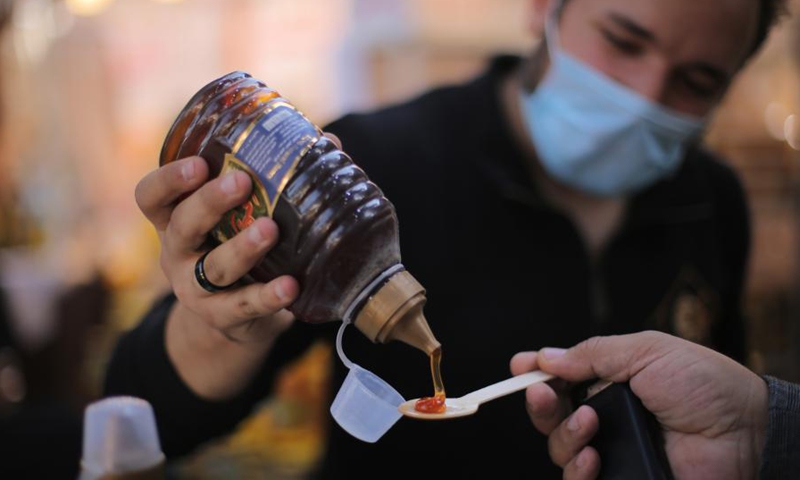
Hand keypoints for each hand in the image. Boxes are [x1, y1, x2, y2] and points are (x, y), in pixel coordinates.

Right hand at [135, 156, 298, 398]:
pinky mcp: (221, 316)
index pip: (151, 196)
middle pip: (183, 224)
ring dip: (242, 248)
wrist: (235, 319)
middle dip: (209, 202)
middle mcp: (177, 252)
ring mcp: (195, 288)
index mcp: (175, 219)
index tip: (199, 163)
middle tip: (241, 182)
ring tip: (270, 230)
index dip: (168, 179)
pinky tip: (290, 286)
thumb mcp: (242, 217)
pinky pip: (244, 305)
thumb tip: (328, 140)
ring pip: (214, 267)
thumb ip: (273, 179)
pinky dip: (268, 296)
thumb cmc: (238, 247)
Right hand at [510, 331, 767, 479]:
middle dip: (540, 404)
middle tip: (542, 393)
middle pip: (552, 415)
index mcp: (611, 380)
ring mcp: (614, 449)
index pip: (562, 378)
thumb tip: (545, 357)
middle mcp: (607, 415)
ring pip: (560, 449)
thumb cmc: (703, 384)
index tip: (518, 368)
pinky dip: (577, 470)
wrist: (745, 431)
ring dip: (564, 435)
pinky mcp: (621, 477)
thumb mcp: (646, 351)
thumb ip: (593, 354)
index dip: (536, 374)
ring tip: (589, 426)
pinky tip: (592, 457)